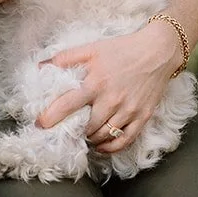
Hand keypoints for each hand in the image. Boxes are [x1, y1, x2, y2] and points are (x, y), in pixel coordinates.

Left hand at [35, 19, 181, 153]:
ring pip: (104, 136)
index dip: (51, 117)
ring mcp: (129, 111)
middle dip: (74, 130)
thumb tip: (41, 66)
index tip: (40, 125)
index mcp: (96, 83)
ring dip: (91, 139)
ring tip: (84, 135)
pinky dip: (111, 148)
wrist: (158, 51)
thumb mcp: (92, 48)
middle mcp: (111, 100)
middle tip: (67, 130)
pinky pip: (125, 140)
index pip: (68, 105)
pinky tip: (101, 146)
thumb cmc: (122, 49)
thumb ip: (65, 58)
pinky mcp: (143, 117)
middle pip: (87, 127)